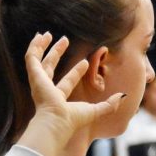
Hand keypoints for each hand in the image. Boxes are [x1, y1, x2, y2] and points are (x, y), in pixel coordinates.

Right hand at [19, 32, 126, 152]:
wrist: (57, 121)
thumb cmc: (73, 120)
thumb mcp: (95, 110)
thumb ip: (109, 105)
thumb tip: (123, 96)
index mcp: (58, 98)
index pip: (68, 82)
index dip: (77, 72)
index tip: (85, 62)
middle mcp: (46, 89)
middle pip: (50, 67)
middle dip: (56, 54)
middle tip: (64, 41)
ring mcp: (39, 82)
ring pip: (38, 60)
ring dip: (42, 47)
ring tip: (46, 34)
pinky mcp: (34, 75)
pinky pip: (31, 57)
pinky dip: (34, 46)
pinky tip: (39, 37)